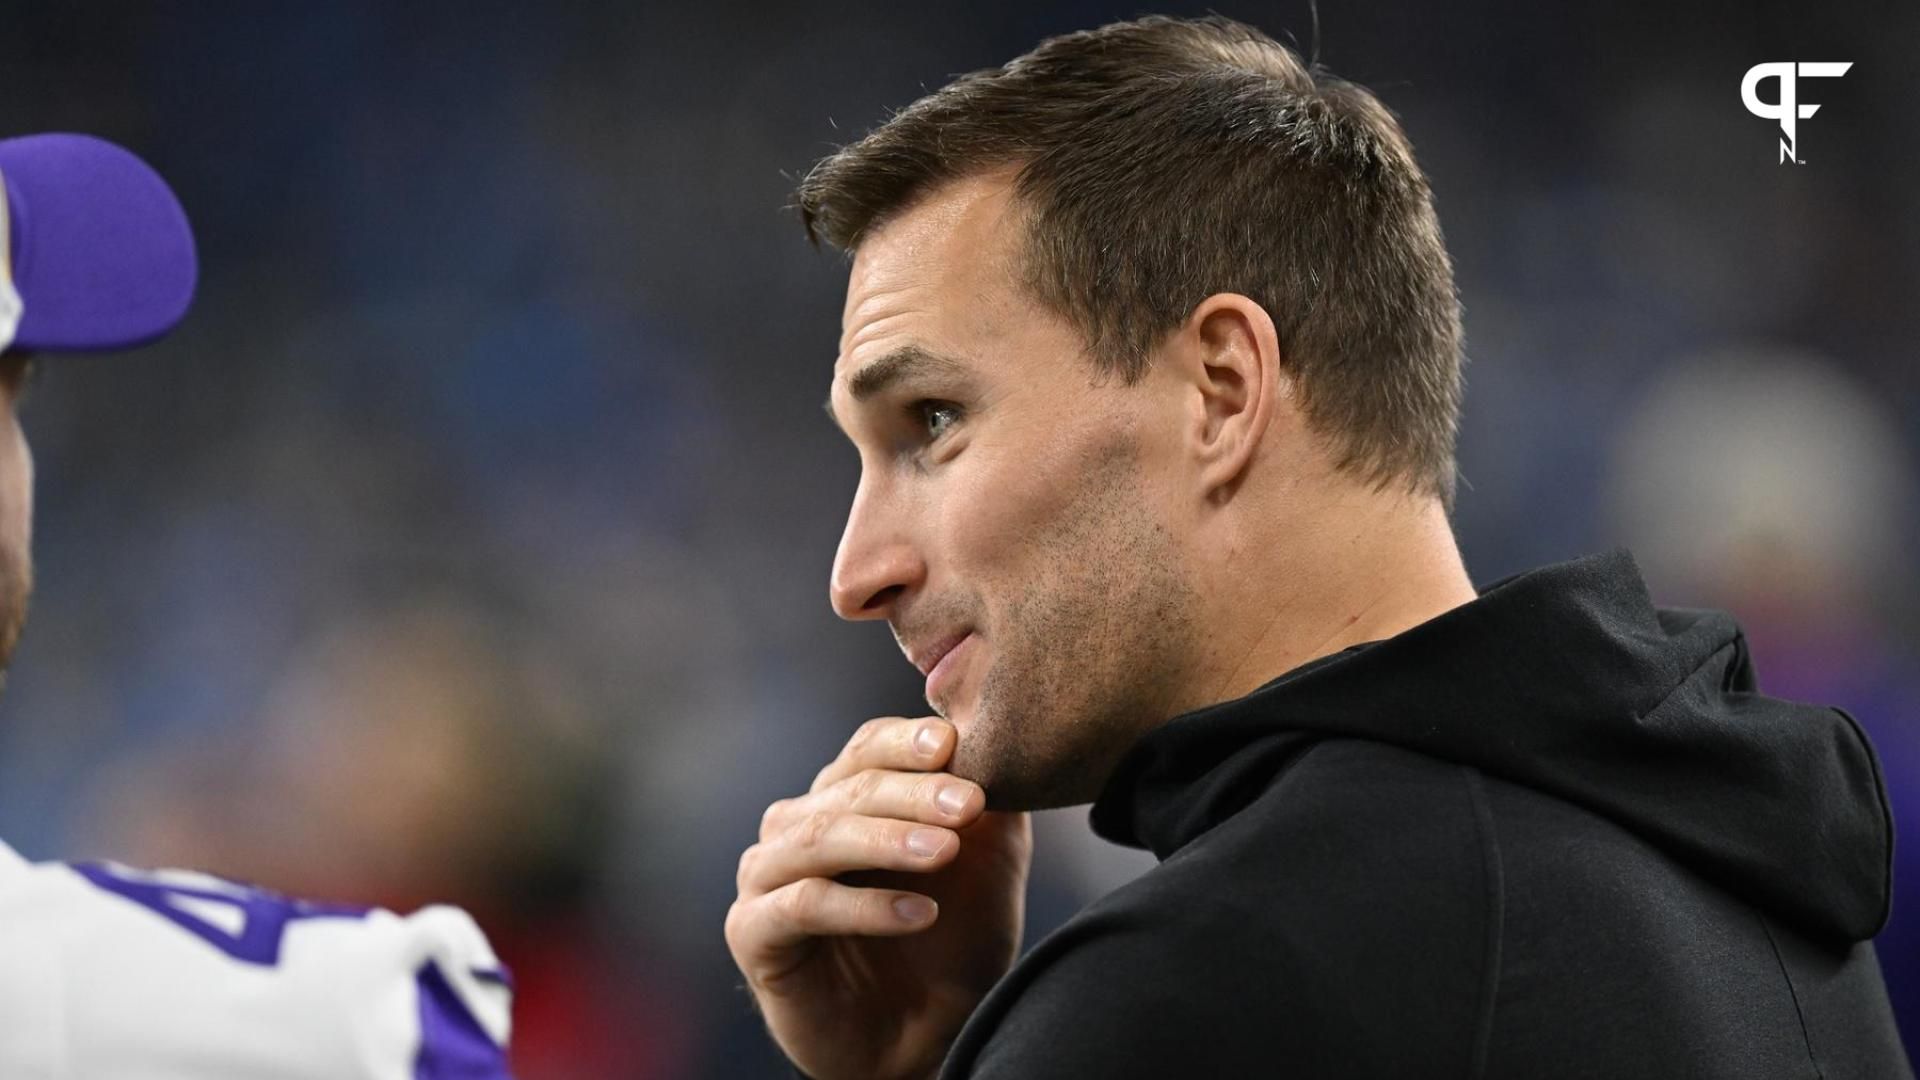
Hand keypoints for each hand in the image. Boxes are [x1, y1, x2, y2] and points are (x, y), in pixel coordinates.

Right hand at [726, 717, 1032, 1079]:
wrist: (926, 1040)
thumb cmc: (952, 945)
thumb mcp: (987, 867)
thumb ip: (991, 808)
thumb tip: (999, 746)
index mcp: (842, 798)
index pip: (867, 748)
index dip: (907, 742)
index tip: (956, 742)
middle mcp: (796, 827)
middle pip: (849, 788)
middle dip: (913, 792)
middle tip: (968, 803)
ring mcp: (767, 877)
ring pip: (821, 837)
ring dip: (887, 840)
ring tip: (945, 850)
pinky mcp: (752, 932)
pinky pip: (805, 904)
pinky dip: (864, 905)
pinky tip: (920, 912)